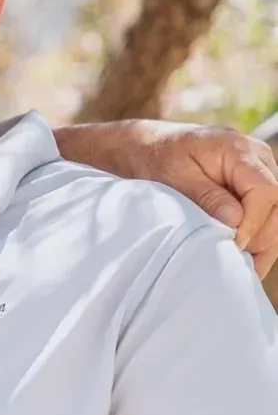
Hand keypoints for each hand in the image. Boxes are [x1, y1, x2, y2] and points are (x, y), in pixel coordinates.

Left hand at [56, 121, 277, 276]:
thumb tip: (236, 221)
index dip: (255, 222)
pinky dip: (259, 235)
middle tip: (240, 262)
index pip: (265, 191)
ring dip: (265, 241)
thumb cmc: (159, 157)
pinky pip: (267, 212)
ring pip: (277, 211)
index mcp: (239, 150)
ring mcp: (259, 169)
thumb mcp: (175, 176)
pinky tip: (247, 259)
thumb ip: (207, 196)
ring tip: (247, 268)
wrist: (149, 145)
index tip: (235, 244)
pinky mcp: (253, 183)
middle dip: (263, 236)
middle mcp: (257, 157)